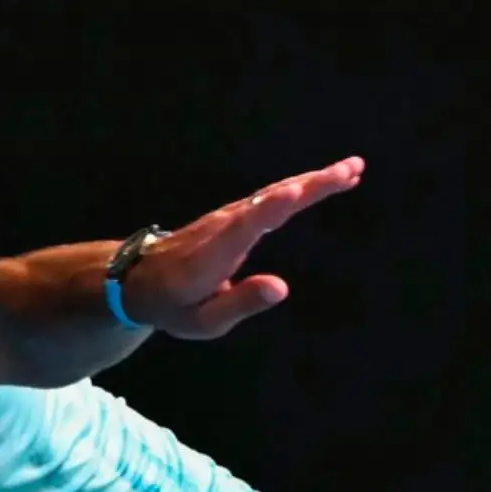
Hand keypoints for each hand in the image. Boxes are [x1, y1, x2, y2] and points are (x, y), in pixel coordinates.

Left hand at [123, 156, 364, 340]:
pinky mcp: (233, 215)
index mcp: (213, 255)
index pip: (244, 227)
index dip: (270, 208)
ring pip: (272, 194)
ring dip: (311, 180)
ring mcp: (226, 217)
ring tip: (352, 169)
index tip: (296, 190)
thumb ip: (240, 303)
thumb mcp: (203, 322)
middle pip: (267, 201)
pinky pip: (269, 197)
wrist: (138, 280)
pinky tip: (322, 181)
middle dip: (308, 185)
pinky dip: (298, 187)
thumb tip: (281, 287)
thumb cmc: (173, 306)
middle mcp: (222, 227)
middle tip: (350, 170)